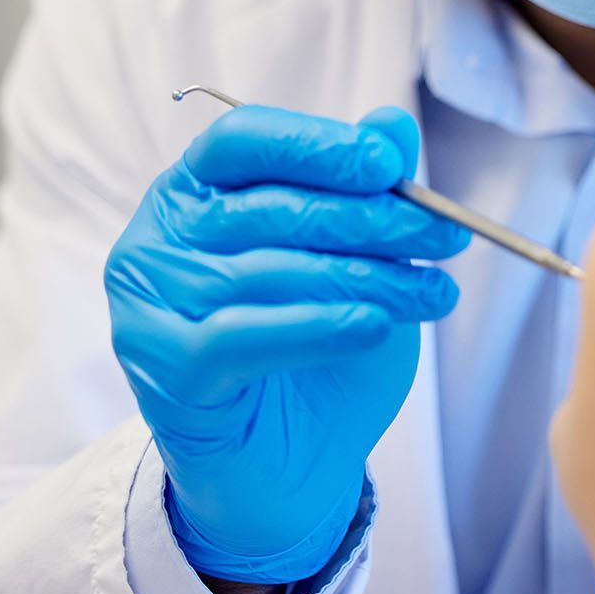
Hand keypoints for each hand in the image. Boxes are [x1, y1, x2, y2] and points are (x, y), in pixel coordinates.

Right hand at [106, 105, 468, 583]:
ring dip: (366, 277)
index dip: (315, 145)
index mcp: (193, 192)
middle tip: (444, 237)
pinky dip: (318, 326)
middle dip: (369, 219)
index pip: (242, 141)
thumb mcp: (355, 262)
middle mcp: (158, 238)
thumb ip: (364, 191)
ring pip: (269, 271)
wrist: (290, 468)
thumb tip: (392, 125)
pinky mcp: (163, 366)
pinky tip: (374, 324)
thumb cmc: (317, 351)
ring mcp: (149, 303)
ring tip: (431, 292)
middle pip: (269, 208)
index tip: (389, 164)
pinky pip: (245, 334)